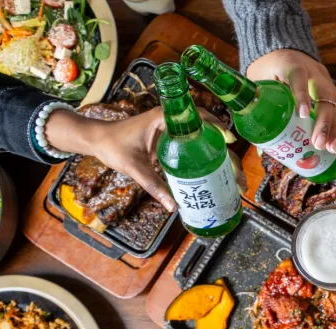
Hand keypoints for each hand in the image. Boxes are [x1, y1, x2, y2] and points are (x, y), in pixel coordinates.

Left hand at [47, 107, 240, 210]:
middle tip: (238, 169)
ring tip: (234, 173)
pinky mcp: (171, 138)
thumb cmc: (112, 146)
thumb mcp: (134, 167)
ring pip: (203, 137)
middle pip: (206, 129)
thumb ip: (153, 185)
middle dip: (225, 150)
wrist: (97, 140)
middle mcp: (171, 120)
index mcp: (163, 118)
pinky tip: (217, 171)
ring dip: (219, 153)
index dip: (216, 127)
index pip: (197, 116)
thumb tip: (172, 205)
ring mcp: (172, 129)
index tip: (228, 141)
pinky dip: (207, 155)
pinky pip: (193, 142)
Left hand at [246, 49, 335, 153]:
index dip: (302, 95)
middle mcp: (313, 71)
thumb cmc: (266, 67)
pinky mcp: (329, 88)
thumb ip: (257, 105)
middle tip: (318, 144)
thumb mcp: (257, 80)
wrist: (280, 48)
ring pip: (335, 103)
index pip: (298, 76)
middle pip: (324, 94)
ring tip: (332, 148)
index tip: (303, 115)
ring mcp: (324, 79)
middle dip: (324, 122)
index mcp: (291, 63)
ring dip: (334, 128)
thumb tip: (259, 147)